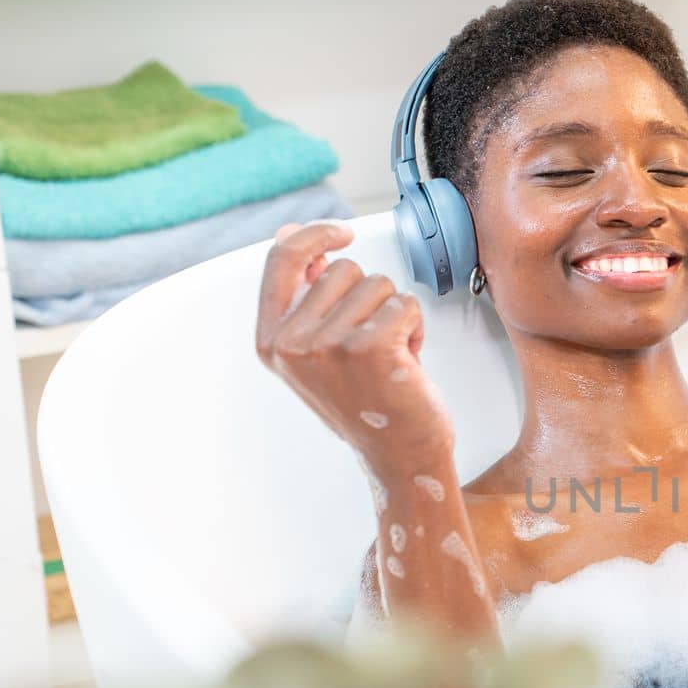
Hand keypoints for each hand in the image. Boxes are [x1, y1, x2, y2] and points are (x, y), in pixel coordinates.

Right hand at [255, 221, 454, 474]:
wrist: (399, 456)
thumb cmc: (364, 401)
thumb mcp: (315, 350)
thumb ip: (301, 294)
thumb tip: (286, 231)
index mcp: (271, 341)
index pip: (281, 259)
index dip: (314, 235)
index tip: (344, 232)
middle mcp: (293, 344)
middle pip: (343, 268)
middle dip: (369, 296)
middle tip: (372, 344)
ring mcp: (329, 345)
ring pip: (378, 283)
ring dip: (394, 314)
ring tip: (389, 356)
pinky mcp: (370, 347)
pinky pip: (405, 303)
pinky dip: (416, 328)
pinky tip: (406, 363)